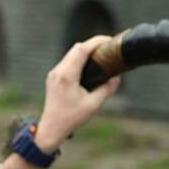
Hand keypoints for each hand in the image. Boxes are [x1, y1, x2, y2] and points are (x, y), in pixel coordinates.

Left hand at [34, 36, 120, 151]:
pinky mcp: (53, 77)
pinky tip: (89, 65)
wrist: (51, 127)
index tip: (109, 41)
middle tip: (108, 47)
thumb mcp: (93, 105)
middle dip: (92, 45)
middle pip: (76, 49)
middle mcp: (58, 71)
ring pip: (70, 54)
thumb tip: (117, 77)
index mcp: (67, 75)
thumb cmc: (71, 118)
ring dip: (85, 52)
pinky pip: (67, 62)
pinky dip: (78, 59)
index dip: (96, 42)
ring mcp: (54, 73)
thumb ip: (106, 89)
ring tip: (101, 55)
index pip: (81, 50)